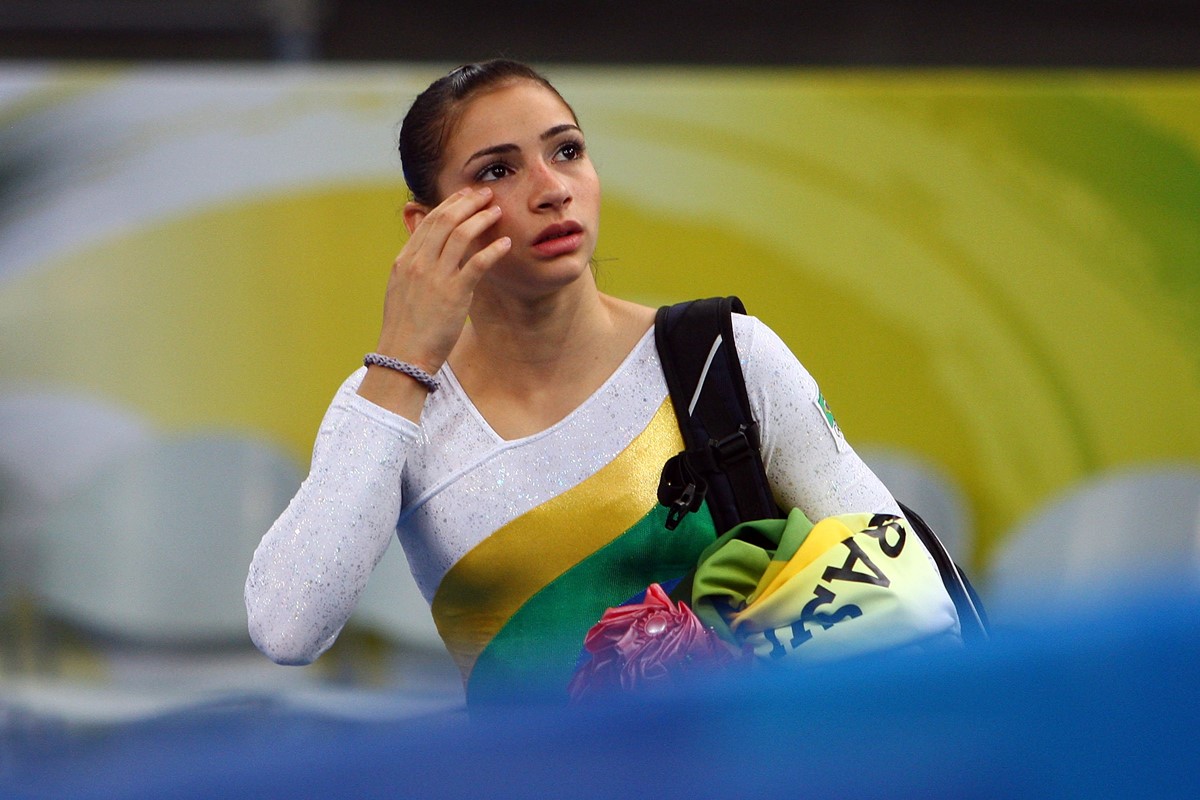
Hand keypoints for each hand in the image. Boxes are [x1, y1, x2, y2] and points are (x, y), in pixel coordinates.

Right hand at [358, 186, 509, 415]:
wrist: (403, 357)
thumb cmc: (405, 330)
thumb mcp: (402, 292)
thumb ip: (414, 270)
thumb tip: (426, 257)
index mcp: (404, 261)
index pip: (428, 222)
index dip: (449, 205)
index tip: (465, 197)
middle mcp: (418, 263)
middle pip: (444, 220)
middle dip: (467, 202)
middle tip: (486, 194)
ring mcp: (435, 277)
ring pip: (461, 235)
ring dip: (481, 218)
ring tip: (497, 210)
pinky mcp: (454, 294)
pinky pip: (477, 263)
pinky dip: (493, 249)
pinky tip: (505, 243)